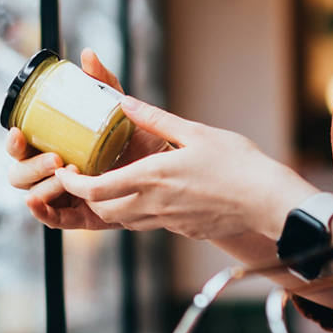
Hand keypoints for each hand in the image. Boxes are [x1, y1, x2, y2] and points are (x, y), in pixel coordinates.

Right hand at [6, 49, 164, 229]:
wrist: (168, 170)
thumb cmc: (137, 140)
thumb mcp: (119, 111)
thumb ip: (103, 84)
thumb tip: (87, 55)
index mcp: (54, 147)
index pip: (22, 147)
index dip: (14, 142)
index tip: (19, 131)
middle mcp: (53, 173)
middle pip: (20, 173)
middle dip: (30, 165)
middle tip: (56, 158)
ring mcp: (65, 196)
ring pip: (35, 194)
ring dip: (44, 185)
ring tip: (66, 174)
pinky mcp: (80, 216)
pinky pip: (54, 219)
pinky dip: (42, 213)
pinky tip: (38, 202)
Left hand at [53, 97, 317, 241]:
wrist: (267, 201)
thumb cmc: (237, 164)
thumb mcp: (194, 132)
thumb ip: (156, 119)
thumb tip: (125, 102)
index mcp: (151, 178)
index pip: (95, 191)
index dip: (72, 185)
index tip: (65, 172)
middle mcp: (154, 205)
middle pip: (104, 211)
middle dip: (88, 198)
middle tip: (85, 178)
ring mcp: (168, 222)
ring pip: (126, 221)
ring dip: (113, 206)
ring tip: (114, 184)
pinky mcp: (184, 230)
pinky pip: (151, 224)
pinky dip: (140, 211)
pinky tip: (154, 194)